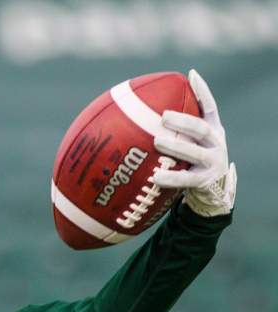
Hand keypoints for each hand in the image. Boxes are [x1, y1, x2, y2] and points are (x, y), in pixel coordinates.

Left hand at [152, 69, 236, 216]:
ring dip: (176, 147)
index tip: (191, 75)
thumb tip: (139, 113)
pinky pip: (186, 179)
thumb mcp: (191, 143)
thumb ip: (176, 130)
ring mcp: (213, 162)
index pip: (210, 107)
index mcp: (213, 131)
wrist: (213, 191)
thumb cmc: (194, 162)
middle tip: (164, 116)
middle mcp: (216, 143)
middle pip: (202, 128)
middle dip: (183, 121)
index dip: (202, 91)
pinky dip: (171, 177)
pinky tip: (155, 177)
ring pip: (194, 152)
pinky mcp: (205, 181)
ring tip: (157, 142)